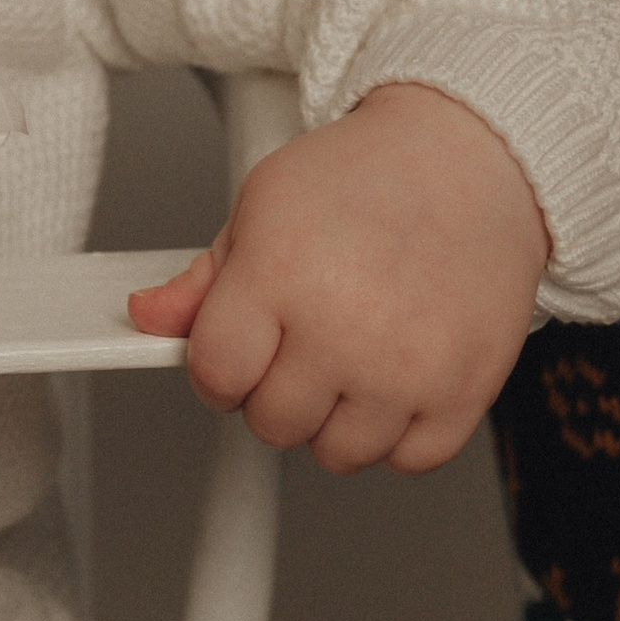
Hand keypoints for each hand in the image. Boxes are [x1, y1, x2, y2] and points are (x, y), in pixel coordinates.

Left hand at [125, 82, 550, 475]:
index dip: (217, 365)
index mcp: (281, 273)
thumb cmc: (366, 177)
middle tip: (302, 339)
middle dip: (274, 389)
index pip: (214, 374)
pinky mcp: (464, 392)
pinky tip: (396, 374)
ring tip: (351, 352)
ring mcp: (407, 367)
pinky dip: (398, 431)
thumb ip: (203, 278)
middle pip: (271, 422)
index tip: (236, 349)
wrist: (471, 161)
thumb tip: (148, 317)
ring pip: (337, 453)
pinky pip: (408, 459)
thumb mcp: (265, 204)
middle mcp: (343, 327)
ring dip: (335, 416)